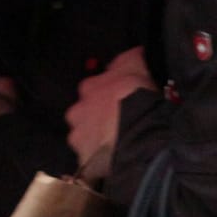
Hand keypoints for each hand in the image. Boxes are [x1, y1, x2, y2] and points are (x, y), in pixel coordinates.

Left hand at [65, 47, 155, 182]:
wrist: (139, 132)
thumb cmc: (138, 95)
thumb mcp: (138, 65)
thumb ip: (129, 59)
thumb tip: (131, 54)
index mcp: (88, 87)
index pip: (93, 88)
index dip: (108, 94)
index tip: (120, 100)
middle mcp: (77, 111)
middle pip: (84, 114)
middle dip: (97, 119)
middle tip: (117, 124)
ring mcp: (79, 138)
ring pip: (85, 138)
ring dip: (97, 141)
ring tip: (117, 146)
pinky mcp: (84, 161)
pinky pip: (92, 162)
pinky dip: (101, 162)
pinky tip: (116, 160)